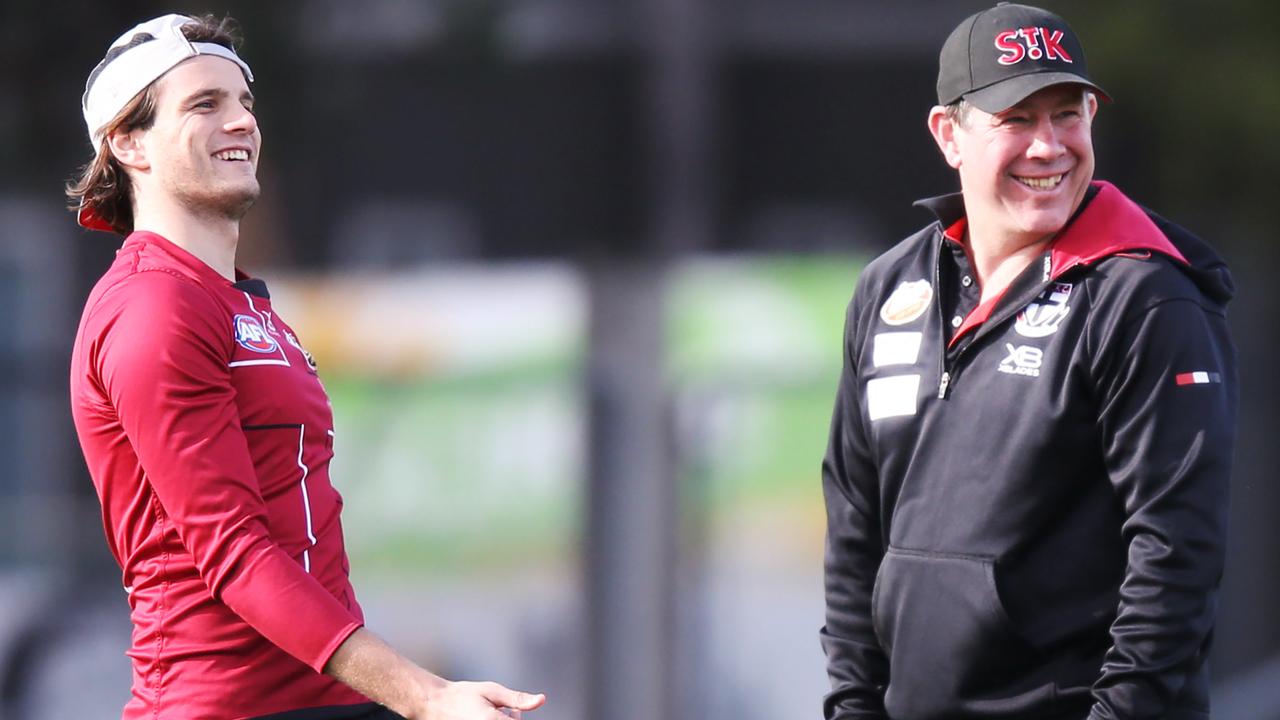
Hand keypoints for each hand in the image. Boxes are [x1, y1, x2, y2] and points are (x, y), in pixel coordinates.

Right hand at [411, 679, 545, 719]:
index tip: (503, 708)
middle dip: (508, 717)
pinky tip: (479, 718)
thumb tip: (541, 700)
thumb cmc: (464, 695)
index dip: (513, 713)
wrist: (436, 704)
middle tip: (492, 707)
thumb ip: (518, 699)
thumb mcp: (492, 691)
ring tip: (483, 714)